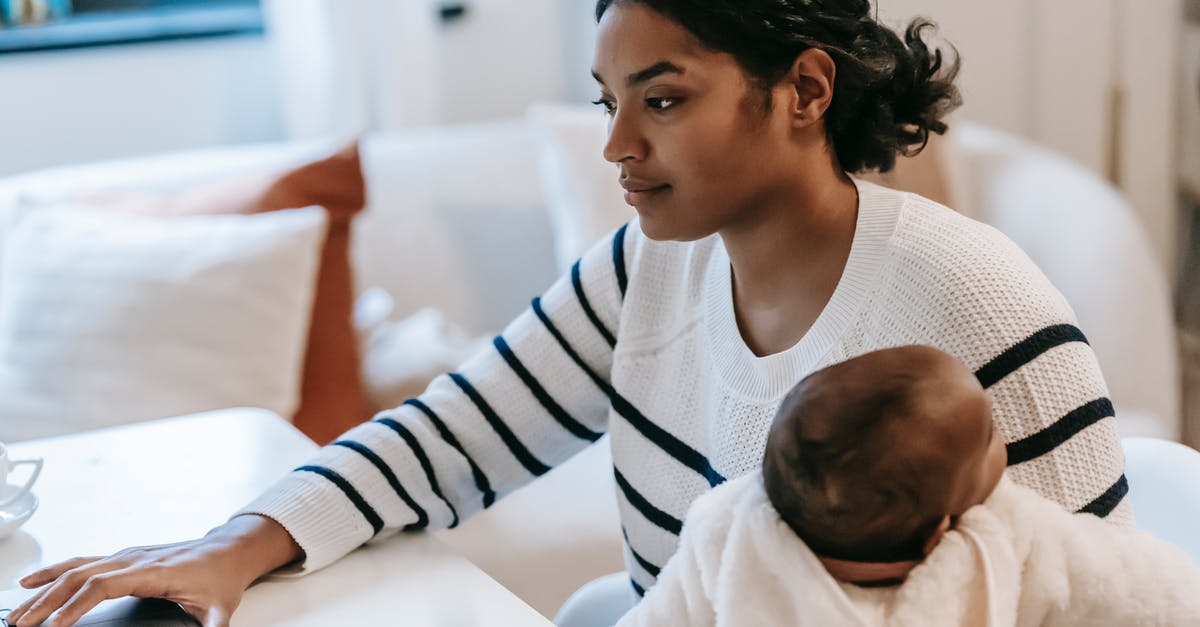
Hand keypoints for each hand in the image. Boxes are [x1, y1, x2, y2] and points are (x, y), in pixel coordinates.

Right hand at [6, 515, 301, 626]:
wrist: (230, 551)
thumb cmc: (223, 578)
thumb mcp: (221, 608)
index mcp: (153, 571)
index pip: (103, 585)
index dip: (75, 605)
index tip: (53, 626)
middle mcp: (135, 559)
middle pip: (80, 575)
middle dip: (47, 601)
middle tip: (21, 624)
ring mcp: (128, 555)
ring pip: (76, 567)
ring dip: (44, 588)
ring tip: (18, 610)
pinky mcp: (125, 557)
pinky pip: (83, 561)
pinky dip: (55, 571)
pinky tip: (33, 581)